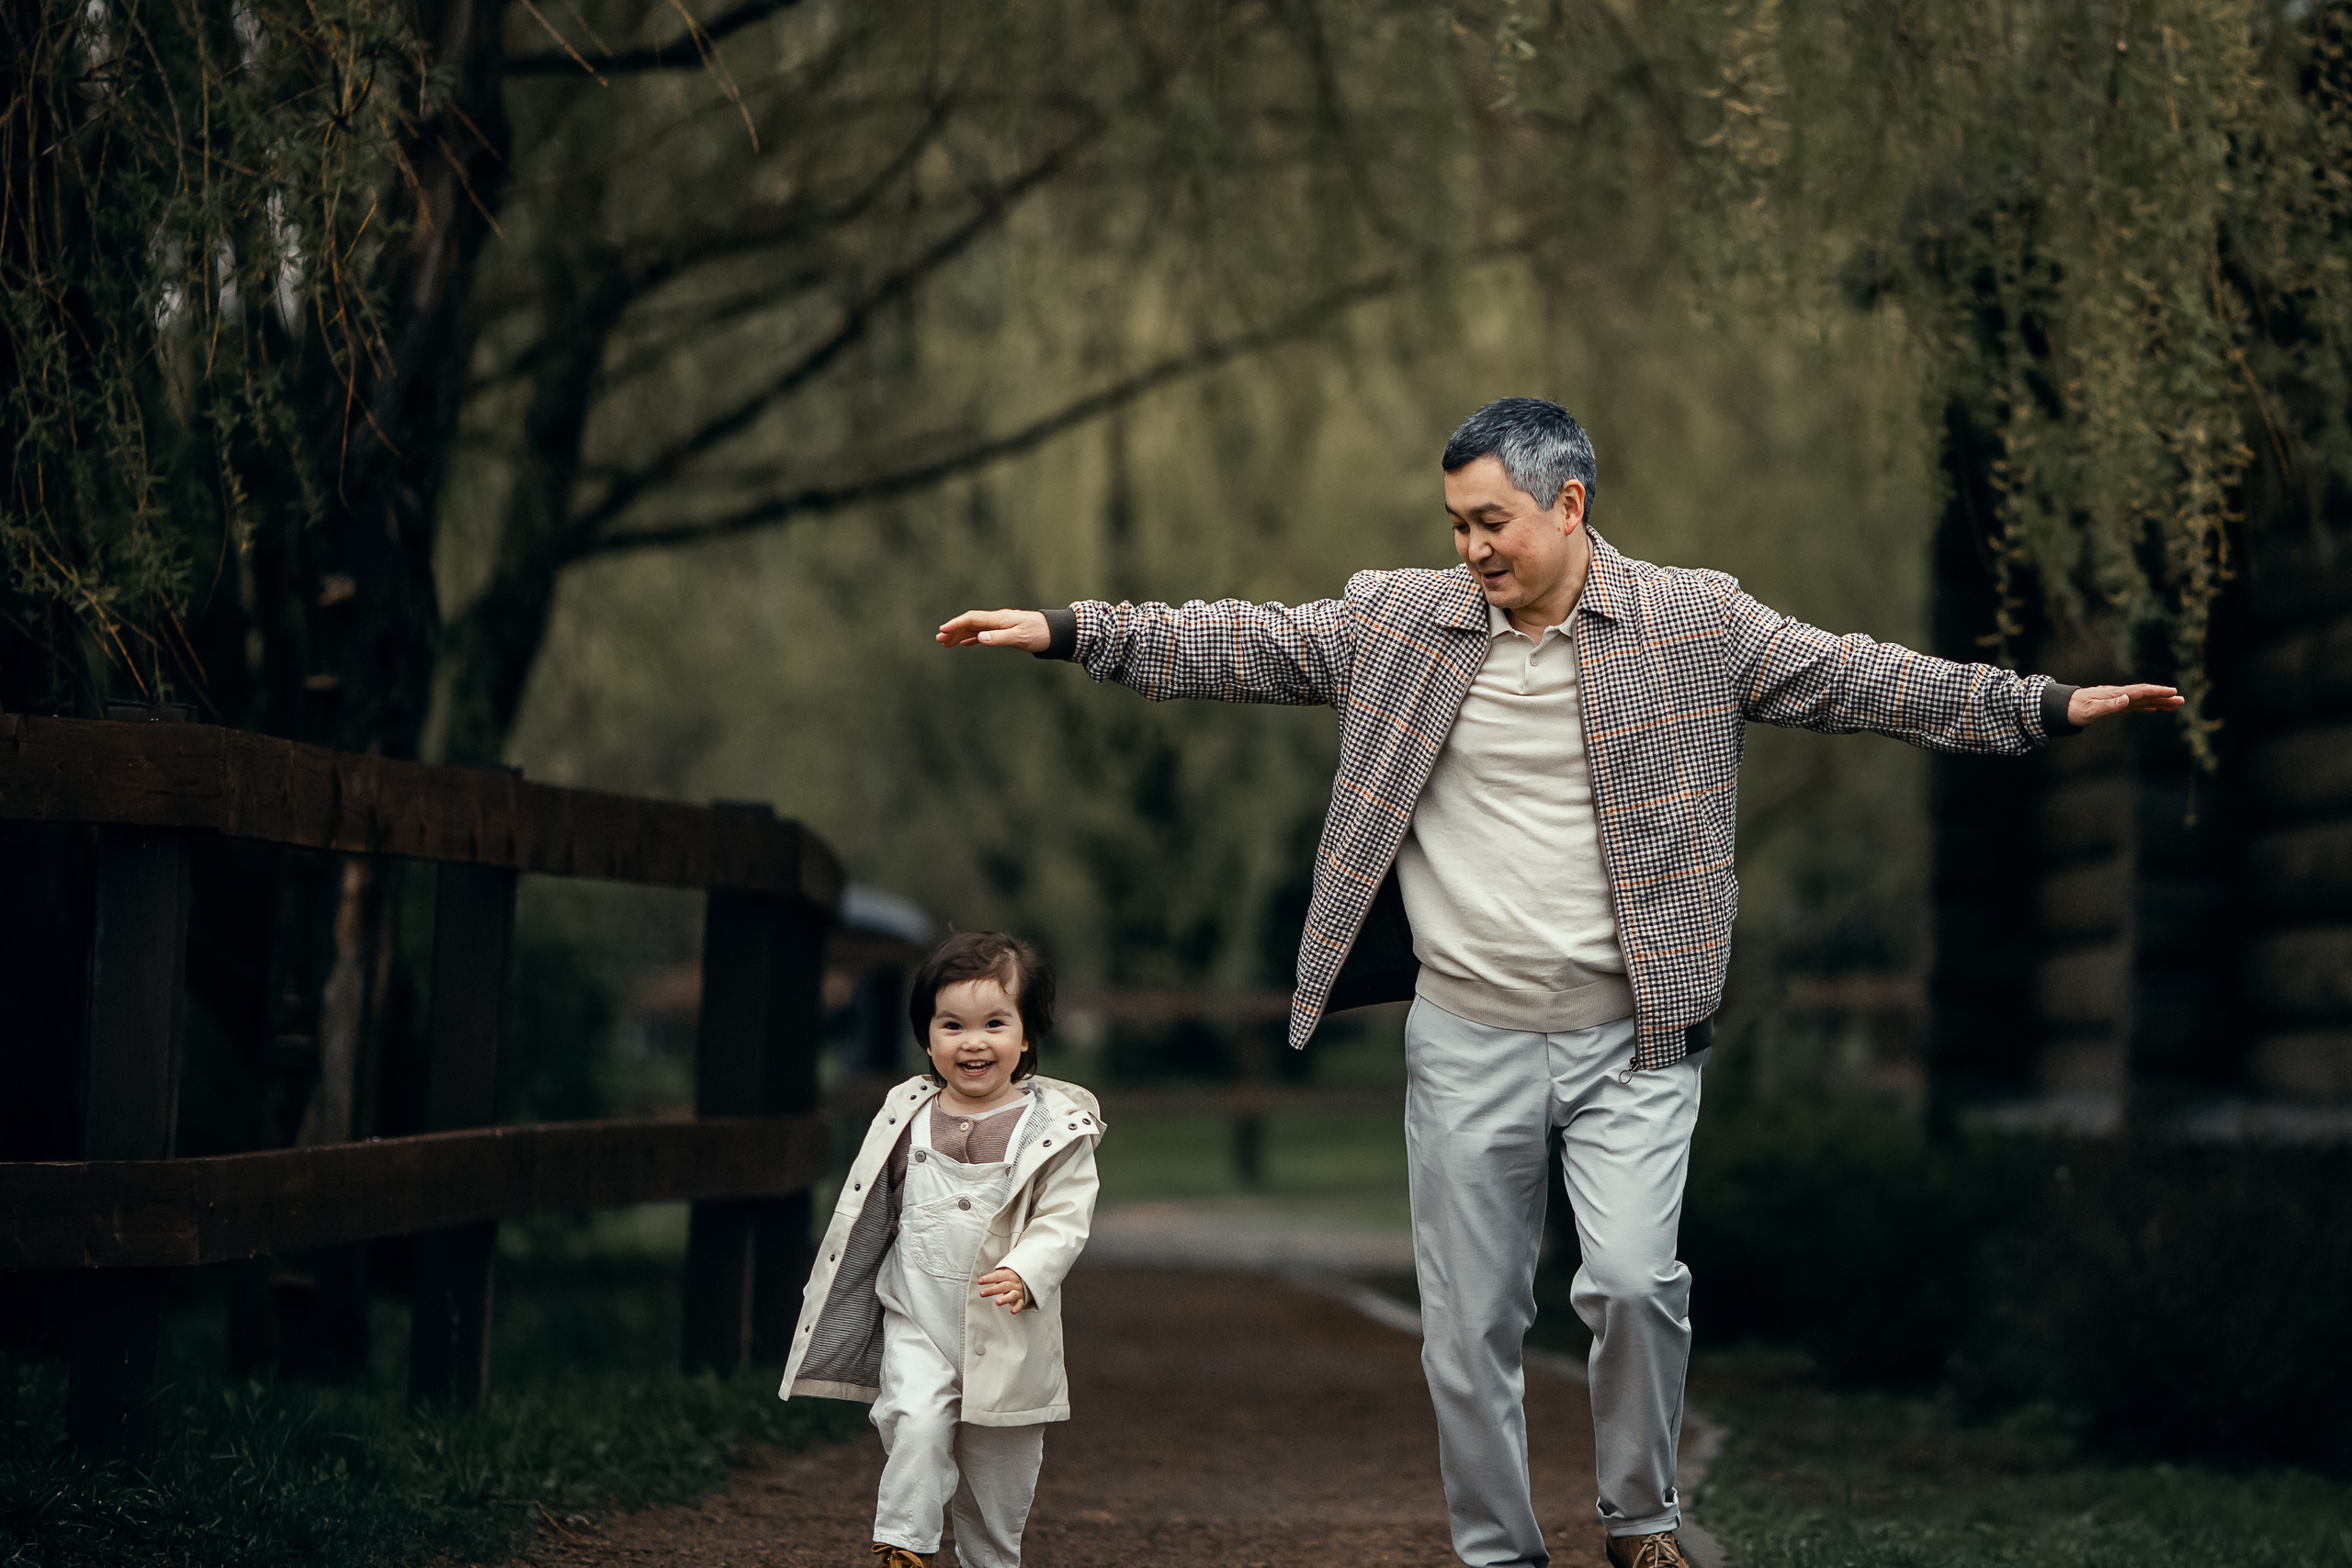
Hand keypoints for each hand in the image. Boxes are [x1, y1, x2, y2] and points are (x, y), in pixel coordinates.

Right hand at [937, 609, 1048, 651]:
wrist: (1054, 632)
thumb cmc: (1038, 633)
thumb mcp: (1019, 637)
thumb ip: (999, 637)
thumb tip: (980, 637)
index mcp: (998, 619)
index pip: (972, 619)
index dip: (956, 624)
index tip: (943, 630)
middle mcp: (997, 619)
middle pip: (970, 623)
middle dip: (954, 630)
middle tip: (939, 639)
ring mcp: (1000, 624)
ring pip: (975, 628)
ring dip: (960, 635)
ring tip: (947, 643)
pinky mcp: (1004, 631)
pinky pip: (984, 633)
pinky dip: (972, 637)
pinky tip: (966, 643)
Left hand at [976, 1267, 1028, 1313]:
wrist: (1028, 1279)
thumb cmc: (1011, 1277)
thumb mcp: (1004, 1273)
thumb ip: (994, 1276)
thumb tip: (979, 1279)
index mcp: (1008, 1274)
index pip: (997, 1276)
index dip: (988, 1279)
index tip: (979, 1281)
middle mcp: (1013, 1282)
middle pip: (1002, 1286)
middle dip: (992, 1290)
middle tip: (982, 1293)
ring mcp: (1018, 1291)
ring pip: (1011, 1295)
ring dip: (1005, 1299)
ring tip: (997, 1302)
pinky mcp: (1021, 1299)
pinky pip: (1019, 1304)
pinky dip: (1017, 1308)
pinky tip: (1012, 1311)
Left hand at [2068, 683, 2184, 725]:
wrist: (2062, 707)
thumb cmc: (2075, 709)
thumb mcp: (2090, 710)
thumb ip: (2109, 706)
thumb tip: (2127, 699)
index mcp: (2115, 694)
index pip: (2140, 691)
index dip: (2157, 692)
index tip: (2172, 693)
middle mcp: (2118, 695)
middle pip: (2145, 694)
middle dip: (2163, 697)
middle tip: (2182, 700)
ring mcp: (2117, 699)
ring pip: (2142, 700)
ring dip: (2158, 702)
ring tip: (2175, 705)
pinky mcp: (2113, 705)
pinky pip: (2133, 705)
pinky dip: (2145, 706)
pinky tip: (2153, 709)